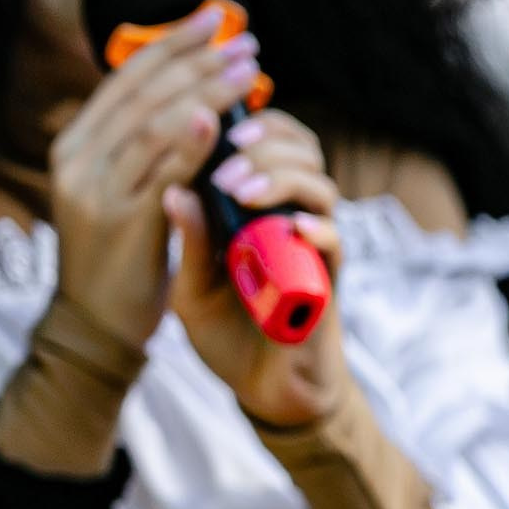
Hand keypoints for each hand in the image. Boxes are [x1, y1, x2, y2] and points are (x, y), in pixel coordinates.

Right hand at [48, 7, 262, 364]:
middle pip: (140, 92)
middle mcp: (77, 158)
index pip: (126, 79)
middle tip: (242, 39)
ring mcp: (96, 189)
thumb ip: (142, 151)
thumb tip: (189, 100)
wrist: (96, 324)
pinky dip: (185, 142)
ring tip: (246, 69)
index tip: (213, 19)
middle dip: (195, 59)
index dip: (170, 45)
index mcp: (76, 144)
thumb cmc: (122, 257)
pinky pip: (159, 173)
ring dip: (202, 91)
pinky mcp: (122, 222)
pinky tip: (213, 118)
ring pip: (151, 124)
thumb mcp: (124, 192)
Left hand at [164, 110, 348, 428]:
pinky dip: (317, 228)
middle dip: (264, 143)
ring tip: (240, 192)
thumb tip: (173, 190)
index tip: (211, 119)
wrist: (263, 390)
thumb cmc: (227, 335)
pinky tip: (292, 228)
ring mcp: (311, 246)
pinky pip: (335, 242)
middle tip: (226, 160)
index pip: (264, 142)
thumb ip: (188, 244)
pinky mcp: (329, 279)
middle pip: (300, 150)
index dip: (247, 121)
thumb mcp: (191, 289)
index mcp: (251, 209)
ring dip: (281, 178)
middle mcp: (287, 217)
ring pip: (320, 186)